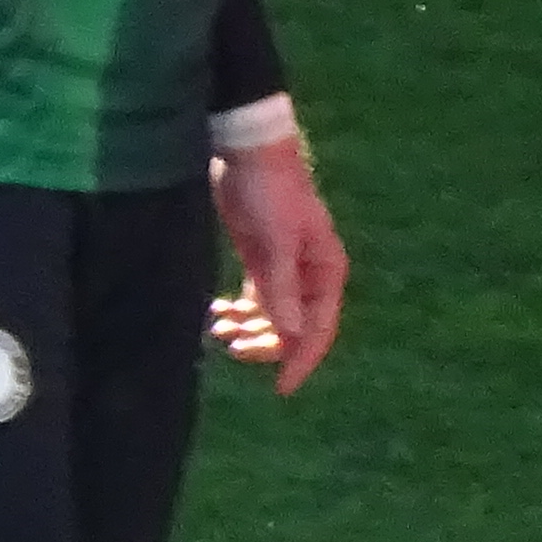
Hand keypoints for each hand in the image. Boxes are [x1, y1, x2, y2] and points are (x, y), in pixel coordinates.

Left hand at [209, 133, 344, 393]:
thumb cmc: (269, 195)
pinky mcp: (261, 258)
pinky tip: (215, 315)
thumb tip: (288, 337)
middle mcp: (310, 274)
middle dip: (267, 345)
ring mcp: (285, 267)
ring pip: (272, 316)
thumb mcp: (276, 244)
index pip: (319, 329)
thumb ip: (280, 290)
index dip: (301, 361)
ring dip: (248, 330)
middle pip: (294, 328)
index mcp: (326, 272)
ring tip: (218, 331)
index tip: (280, 389)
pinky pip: (254, 300)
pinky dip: (237, 312)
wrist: (247, 152)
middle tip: (235, 349)